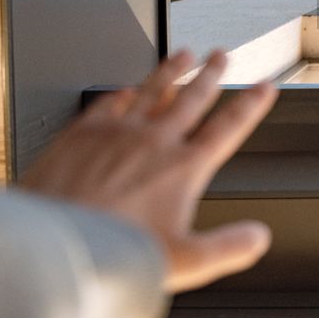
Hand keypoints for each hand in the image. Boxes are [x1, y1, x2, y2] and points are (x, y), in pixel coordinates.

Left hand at [21, 50, 278, 292]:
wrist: (55, 241)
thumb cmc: (113, 253)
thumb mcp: (186, 262)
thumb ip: (229, 247)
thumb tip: (257, 237)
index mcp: (183, 168)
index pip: (227, 127)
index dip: (250, 105)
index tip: (263, 88)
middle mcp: (153, 142)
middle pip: (191, 98)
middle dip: (210, 74)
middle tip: (220, 56)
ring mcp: (116, 133)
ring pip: (152, 91)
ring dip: (170, 71)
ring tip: (182, 55)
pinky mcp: (82, 134)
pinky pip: (109, 103)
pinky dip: (123, 93)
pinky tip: (125, 89)